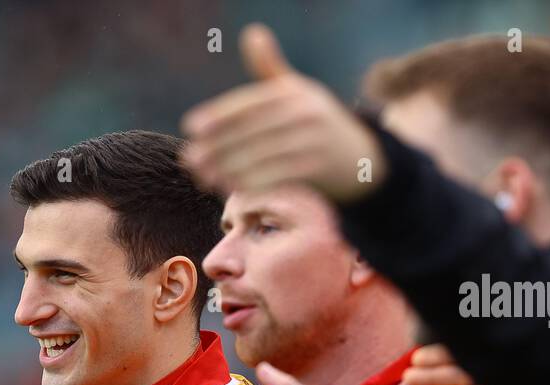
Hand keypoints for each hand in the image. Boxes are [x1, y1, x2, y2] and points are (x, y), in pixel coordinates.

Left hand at [181, 23, 383, 201]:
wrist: (360, 156)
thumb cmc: (316, 120)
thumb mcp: (296, 91)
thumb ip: (270, 67)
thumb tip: (251, 32)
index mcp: (294, 93)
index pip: (249, 103)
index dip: (218, 114)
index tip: (191, 126)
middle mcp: (305, 113)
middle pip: (251, 132)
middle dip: (216, 147)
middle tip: (189, 160)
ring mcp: (313, 142)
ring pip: (261, 157)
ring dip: (227, 169)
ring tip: (203, 178)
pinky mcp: (317, 169)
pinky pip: (277, 177)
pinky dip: (251, 184)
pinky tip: (229, 188)